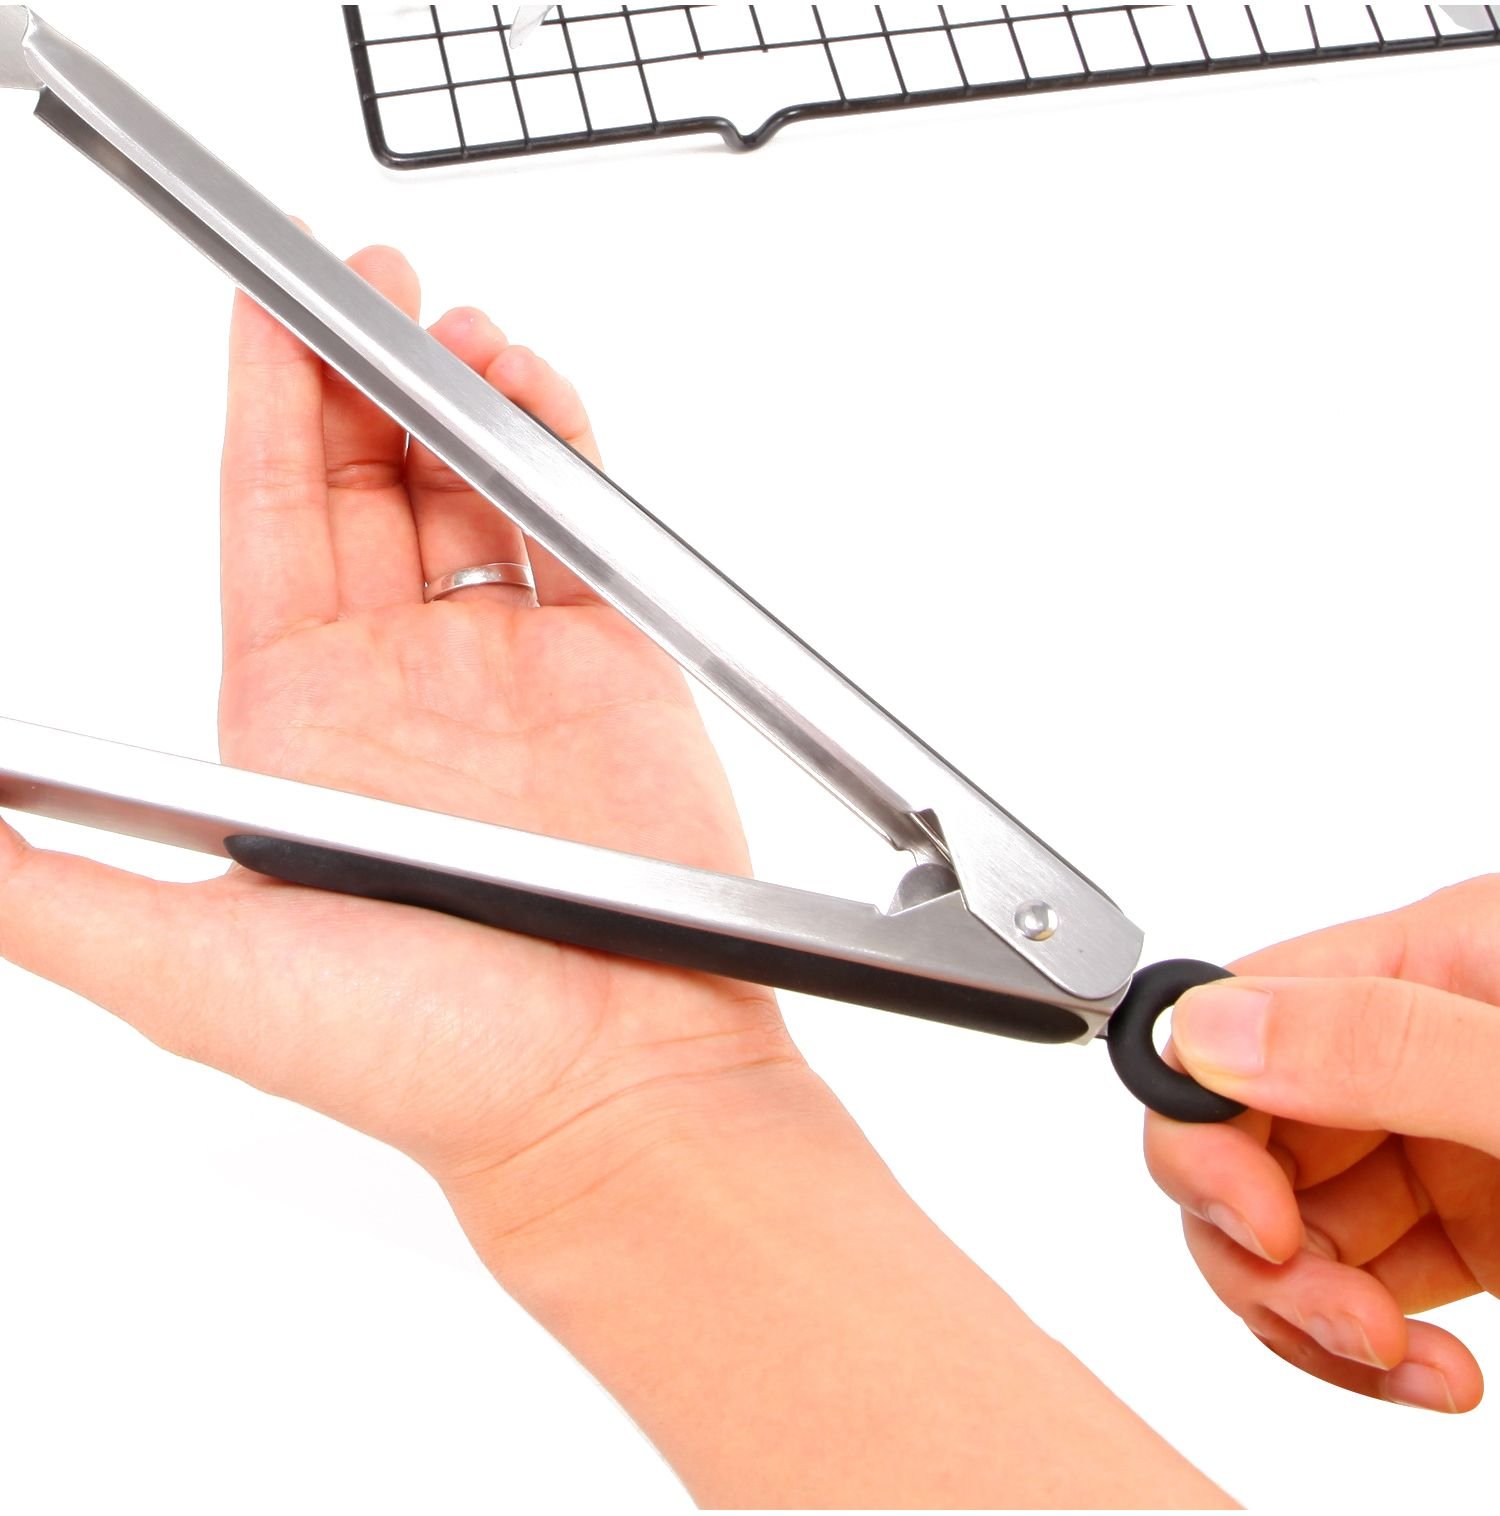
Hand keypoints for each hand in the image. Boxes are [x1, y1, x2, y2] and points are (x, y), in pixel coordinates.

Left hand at [0, 244, 810, 1209]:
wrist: (609, 1089)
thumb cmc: (421, 1055)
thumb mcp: (188, 972)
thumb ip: (41, 882)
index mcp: (297, 723)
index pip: (266, 523)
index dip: (260, 407)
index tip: (259, 307)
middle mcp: (398, 683)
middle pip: (364, 482)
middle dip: (355, 368)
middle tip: (360, 275)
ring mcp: (509, 668)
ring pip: (474, 487)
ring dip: (459, 397)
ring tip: (453, 328)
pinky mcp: (611, 666)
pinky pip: (580, 526)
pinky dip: (564, 448)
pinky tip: (534, 398)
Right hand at [1147, 875, 1499, 1413]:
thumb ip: (1382, 1045)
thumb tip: (1205, 1032)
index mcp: (1434, 959)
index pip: (1240, 1013)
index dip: (1208, 1122)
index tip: (1256, 1217)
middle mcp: (1416, 1038)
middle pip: (1239, 1126)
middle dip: (1254, 1235)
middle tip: (1321, 1302)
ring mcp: (1436, 1130)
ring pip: (1282, 1213)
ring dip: (1304, 1306)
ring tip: (1387, 1355)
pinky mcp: (1469, 1218)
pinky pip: (1355, 1272)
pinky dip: (1358, 1341)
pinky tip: (1424, 1372)